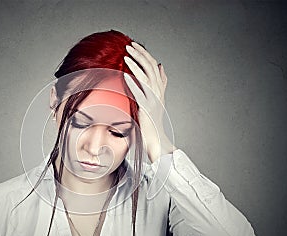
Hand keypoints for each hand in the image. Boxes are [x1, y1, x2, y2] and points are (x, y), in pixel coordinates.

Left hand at [124, 42, 175, 161]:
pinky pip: (140, 93)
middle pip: (151, 67)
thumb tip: (161, 66)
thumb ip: (160, 83)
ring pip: (147, 77)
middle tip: (129, 45)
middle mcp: (158, 92)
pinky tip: (126, 75)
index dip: (144, 54)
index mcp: (159, 88)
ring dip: (136, 64)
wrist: (156, 139)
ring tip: (126, 55)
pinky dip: (133, 83)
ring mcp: (153, 100)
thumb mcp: (157, 99)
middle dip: (140, 55)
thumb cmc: (153, 121)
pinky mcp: (147, 109)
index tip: (134, 45)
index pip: (153, 66)